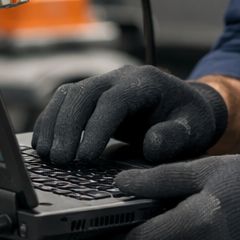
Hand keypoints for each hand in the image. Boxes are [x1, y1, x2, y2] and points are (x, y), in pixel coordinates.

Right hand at [31, 66, 227, 164]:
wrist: (187, 105)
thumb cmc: (191, 119)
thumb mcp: (194, 129)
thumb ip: (175, 137)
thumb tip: (151, 145)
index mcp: (145, 82)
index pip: (113, 100)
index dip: (96, 127)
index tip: (86, 156)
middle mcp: (119, 78)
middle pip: (84, 94)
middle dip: (68, 128)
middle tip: (62, 161)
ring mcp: (103, 83)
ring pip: (69, 95)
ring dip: (54, 124)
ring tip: (49, 156)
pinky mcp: (91, 96)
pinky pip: (64, 102)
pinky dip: (51, 122)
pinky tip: (45, 146)